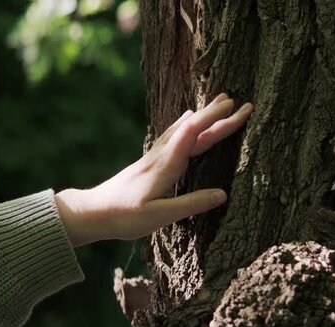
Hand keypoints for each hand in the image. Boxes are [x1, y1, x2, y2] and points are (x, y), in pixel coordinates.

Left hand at [55, 93, 252, 246]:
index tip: (235, 108)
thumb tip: (223, 194)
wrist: (92, 212)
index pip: (193, 135)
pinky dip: (186, 123)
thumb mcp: (159, 217)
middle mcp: (161, 155)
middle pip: (194, 129)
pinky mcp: (150, 160)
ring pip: (184, 129)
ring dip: (204, 115)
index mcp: (165, 165)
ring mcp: (154, 155)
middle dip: (218, 115)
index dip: (215, 120)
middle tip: (242, 102)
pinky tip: (187, 117)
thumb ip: (191, 204)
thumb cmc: (124, 217)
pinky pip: (174, 135)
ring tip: (220, 101)